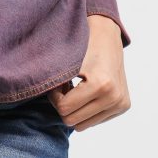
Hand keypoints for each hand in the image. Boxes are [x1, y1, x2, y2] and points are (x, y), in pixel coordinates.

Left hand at [47, 13, 130, 131]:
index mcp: (100, 85)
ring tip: (74, 88)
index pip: (65, 108)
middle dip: (64, 104)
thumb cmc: (81, 44)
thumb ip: (53, 80)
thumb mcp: (65, 61)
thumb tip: (34, 94)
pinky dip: (86, 108)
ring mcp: (120, 103)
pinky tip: (85, 91)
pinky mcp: (124, 105)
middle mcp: (114, 97)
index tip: (56, 82)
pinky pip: (96, 120)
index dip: (54, 96)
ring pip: (84, 124)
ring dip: (75, 108)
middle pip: (73, 121)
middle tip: (63, 85)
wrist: (106, 33)